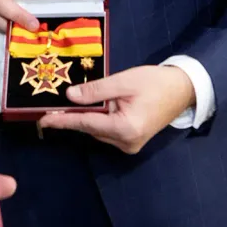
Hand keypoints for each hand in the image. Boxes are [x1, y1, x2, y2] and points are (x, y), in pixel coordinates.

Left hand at [38, 65, 194, 154]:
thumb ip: (96, 91)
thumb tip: (69, 96)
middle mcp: (126, 142)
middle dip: (71, 118)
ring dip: (85, 118)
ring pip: (98, 131)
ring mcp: (130, 144)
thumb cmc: (155, 82)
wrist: (183, 89)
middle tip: (50, 109)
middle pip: (90, 128)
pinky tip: (89, 109)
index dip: (63, 121)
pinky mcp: (132, 141)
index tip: (43, 121)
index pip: (86, 123)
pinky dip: (97, 120)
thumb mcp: (124, 81)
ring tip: (67, 107)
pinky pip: (107, 131)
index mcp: (125, 128)